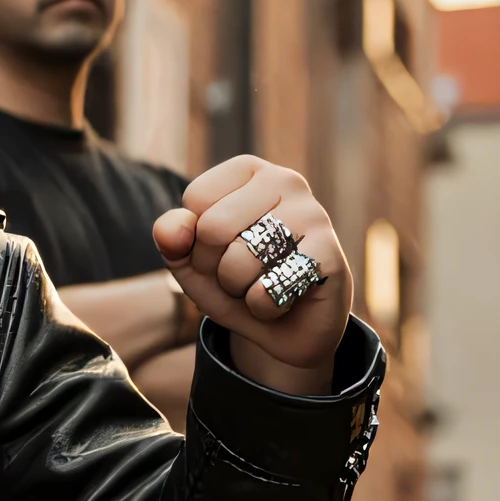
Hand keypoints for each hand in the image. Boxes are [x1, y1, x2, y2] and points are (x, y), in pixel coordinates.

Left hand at [153, 159, 351, 392]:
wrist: (288, 329)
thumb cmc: (238, 284)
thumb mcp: (194, 263)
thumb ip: (173, 241)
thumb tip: (170, 230)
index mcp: (249, 171)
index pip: (195, 199)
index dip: (195, 241)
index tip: (220, 250)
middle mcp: (285, 180)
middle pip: (213, 228)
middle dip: (215, 268)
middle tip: (241, 275)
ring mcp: (312, 213)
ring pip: (239, 261)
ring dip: (239, 290)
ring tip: (262, 284)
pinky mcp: (329, 253)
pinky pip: (268, 290)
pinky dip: (263, 308)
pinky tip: (283, 299)